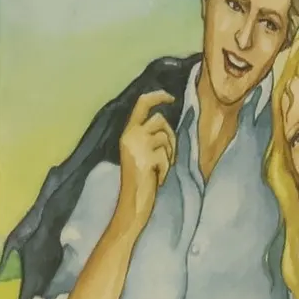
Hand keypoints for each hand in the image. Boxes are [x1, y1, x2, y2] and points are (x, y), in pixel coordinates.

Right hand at [116, 90, 177, 230]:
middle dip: (170, 136)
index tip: (170, 97)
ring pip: (166, 137)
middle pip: (160, 120)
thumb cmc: (140, 180)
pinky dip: (166, 169)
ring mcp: (138, 146)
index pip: (142, 103)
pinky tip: (157, 178)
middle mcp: (130, 135)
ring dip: (168, 155)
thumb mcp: (139, 152)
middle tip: (167, 156)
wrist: (132, 203)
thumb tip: (165, 121)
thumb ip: (148, 136)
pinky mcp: (146, 158)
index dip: (158, 96)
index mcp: (127, 133)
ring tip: (159, 169)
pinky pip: (166, 156)